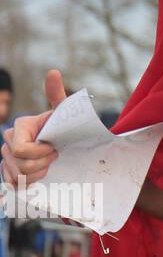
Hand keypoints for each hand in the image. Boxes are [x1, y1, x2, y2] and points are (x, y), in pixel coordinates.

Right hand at [1, 69, 68, 187]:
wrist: (60, 143)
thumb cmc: (62, 127)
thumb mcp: (63, 113)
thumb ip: (57, 95)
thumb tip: (53, 72)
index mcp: (19, 127)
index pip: (21, 150)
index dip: (40, 154)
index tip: (55, 148)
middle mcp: (7, 141)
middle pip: (21, 166)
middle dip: (42, 164)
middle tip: (54, 156)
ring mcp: (5, 157)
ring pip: (19, 177)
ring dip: (38, 174)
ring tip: (48, 164)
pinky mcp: (6, 171)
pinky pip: (14, 184)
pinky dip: (28, 182)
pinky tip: (38, 173)